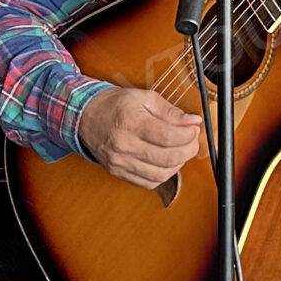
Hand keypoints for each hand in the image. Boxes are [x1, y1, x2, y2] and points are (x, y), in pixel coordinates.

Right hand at [78, 85, 201, 189]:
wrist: (85, 116)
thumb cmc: (116, 105)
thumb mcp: (144, 98)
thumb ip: (171, 111)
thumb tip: (193, 122)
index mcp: (131, 123)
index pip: (169, 137)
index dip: (188, 135)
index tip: (194, 128)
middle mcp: (124, 146)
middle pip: (168, 158)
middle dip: (188, 150)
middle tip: (191, 140)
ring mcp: (120, 162)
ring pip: (161, 174)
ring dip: (177, 164)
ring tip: (179, 150)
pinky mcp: (118, 173)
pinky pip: (149, 183)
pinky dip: (163, 175)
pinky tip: (165, 161)